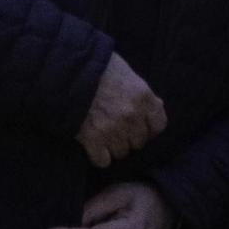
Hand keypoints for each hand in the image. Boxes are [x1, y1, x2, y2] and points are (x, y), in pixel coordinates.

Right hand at [75, 52, 166, 168]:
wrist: (70, 71)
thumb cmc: (100, 68)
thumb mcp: (127, 73)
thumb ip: (142, 92)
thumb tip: (157, 105)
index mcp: (143, 96)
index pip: (159, 124)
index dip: (149, 127)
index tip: (140, 126)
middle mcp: (132, 115)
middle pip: (139, 142)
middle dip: (129, 137)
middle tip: (118, 129)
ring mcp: (113, 129)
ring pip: (121, 152)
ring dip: (113, 147)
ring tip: (104, 136)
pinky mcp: (93, 139)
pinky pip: (103, 161)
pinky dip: (98, 156)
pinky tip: (94, 146)